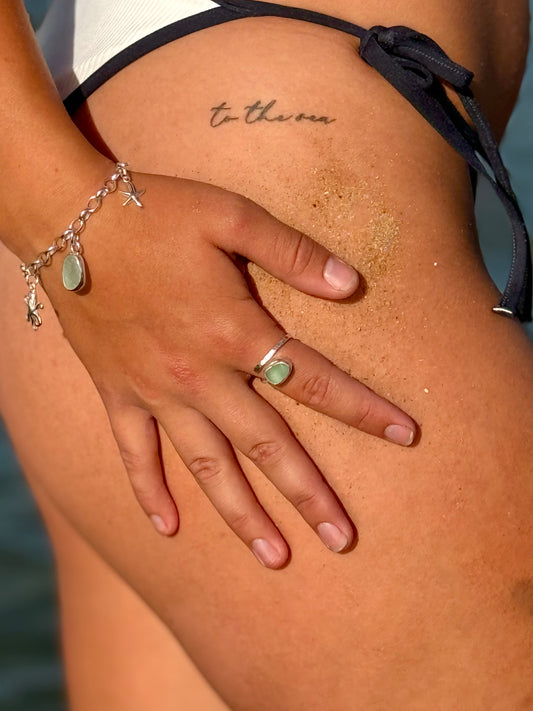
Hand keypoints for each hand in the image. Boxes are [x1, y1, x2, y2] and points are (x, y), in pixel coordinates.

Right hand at [42, 168, 416, 567]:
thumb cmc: (155, 214)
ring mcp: (155, 392)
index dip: (363, 409)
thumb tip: (352, 285)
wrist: (70, 222)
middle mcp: (200, 375)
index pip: (313, 381)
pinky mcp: (116, 395)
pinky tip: (169, 532)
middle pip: (266, 444)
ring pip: (206, 465)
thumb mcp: (231, 216)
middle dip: (308, 492)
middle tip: (342, 539)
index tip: (406, 435)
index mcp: (235, 330)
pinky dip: (148, 493)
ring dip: (241, 513)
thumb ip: (293, 253)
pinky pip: (134, 455)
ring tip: (274, 556)